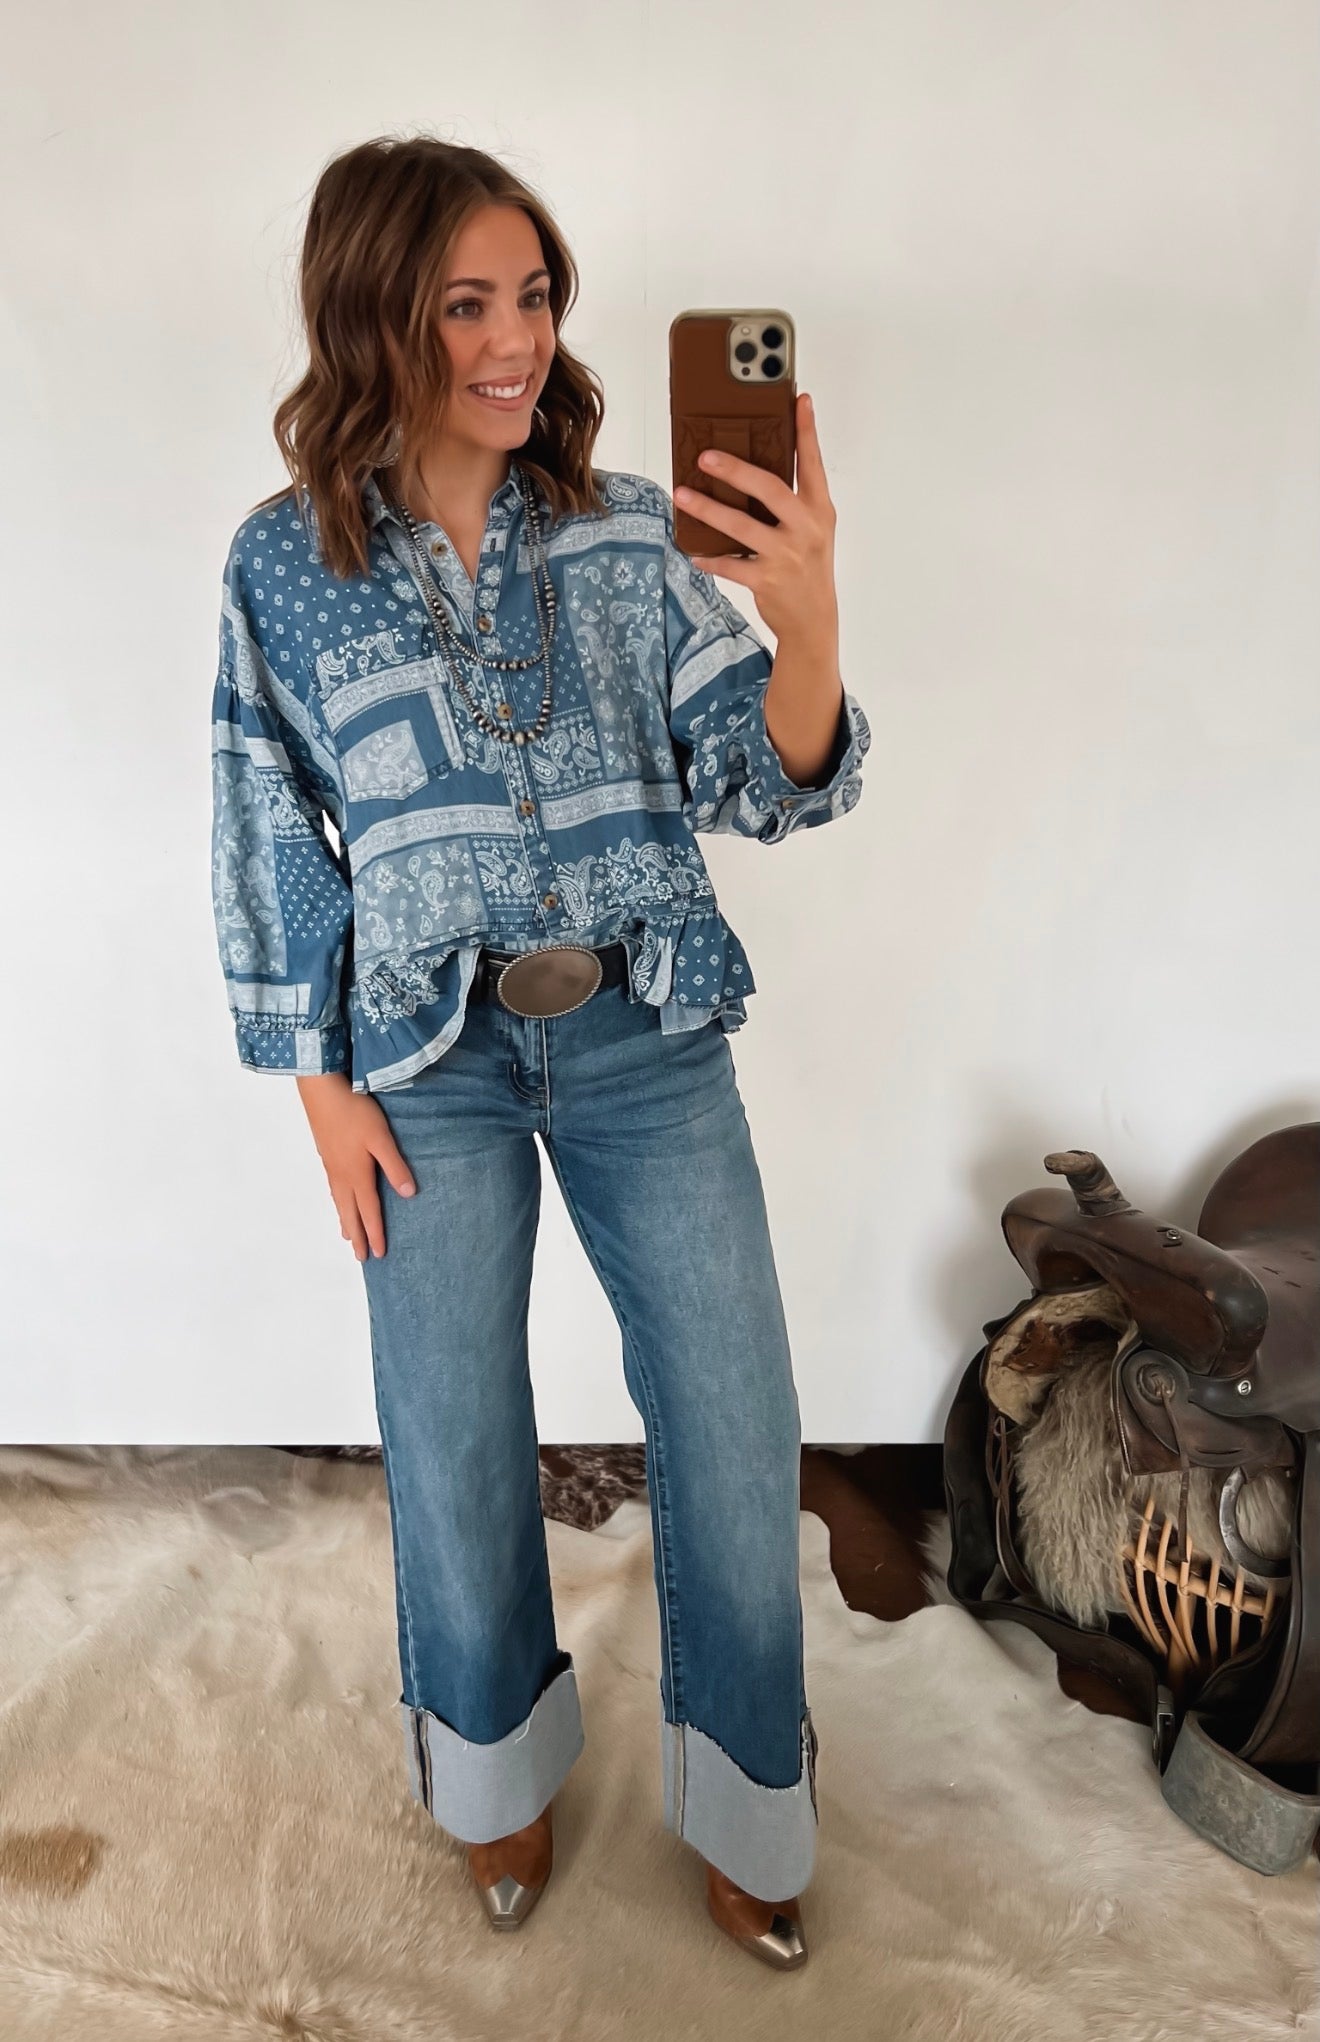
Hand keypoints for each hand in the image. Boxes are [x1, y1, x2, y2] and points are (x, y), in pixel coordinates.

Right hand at [295, 1073, 415, 1260]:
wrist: (321, 1091)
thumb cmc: (354, 1112)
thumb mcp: (381, 1138)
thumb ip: (394, 1165)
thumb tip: (408, 1193)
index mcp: (357, 1174)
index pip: (369, 1211)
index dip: (375, 1233)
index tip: (378, 1254)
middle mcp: (341, 1175)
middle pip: (350, 1212)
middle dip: (357, 1235)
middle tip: (360, 1257)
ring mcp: (331, 1165)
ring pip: (338, 1201)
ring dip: (345, 1220)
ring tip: (347, 1235)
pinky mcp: (326, 1154)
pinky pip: (333, 1189)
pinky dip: (337, 1202)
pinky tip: (338, 1198)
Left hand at [673, 390, 838, 647]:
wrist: (814, 620)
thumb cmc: (808, 567)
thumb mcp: (813, 530)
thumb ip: (793, 501)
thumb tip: (751, 472)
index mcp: (820, 510)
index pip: (813, 464)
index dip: (806, 432)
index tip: (799, 400)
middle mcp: (806, 529)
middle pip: (769, 490)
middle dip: (736, 470)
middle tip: (705, 455)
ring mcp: (787, 555)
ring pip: (741, 526)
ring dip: (708, 509)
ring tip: (682, 494)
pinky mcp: (767, 580)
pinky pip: (730, 564)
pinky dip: (709, 558)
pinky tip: (693, 550)